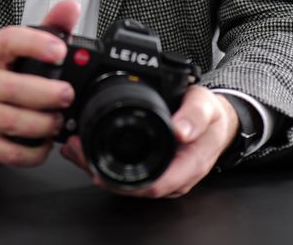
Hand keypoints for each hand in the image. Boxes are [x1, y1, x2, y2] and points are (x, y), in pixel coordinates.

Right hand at [0, 0, 80, 167]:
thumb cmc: (3, 79)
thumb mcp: (22, 51)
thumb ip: (50, 28)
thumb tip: (71, 7)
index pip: (8, 41)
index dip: (34, 44)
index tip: (60, 50)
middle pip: (10, 88)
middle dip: (44, 93)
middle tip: (67, 94)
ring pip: (11, 121)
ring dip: (41, 124)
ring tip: (58, 121)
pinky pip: (9, 152)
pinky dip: (33, 151)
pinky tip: (45, 143)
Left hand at [60, 85, 238, 197]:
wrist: (217, 120)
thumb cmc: (211, 116)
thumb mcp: (206, 105)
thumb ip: (194, 116)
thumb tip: (181, 131)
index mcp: (188, 165)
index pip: (154, 186)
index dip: (124, 183)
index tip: (98, 172)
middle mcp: (173, 177)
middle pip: (133, 186)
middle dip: (102, 172)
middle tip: (76, 151)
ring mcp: (162, 175)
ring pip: (128, 181)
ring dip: (99, 166)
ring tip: (76, 147)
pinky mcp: (153, 168)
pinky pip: (128, 170)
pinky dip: (106, 160)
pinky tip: (88, 147)